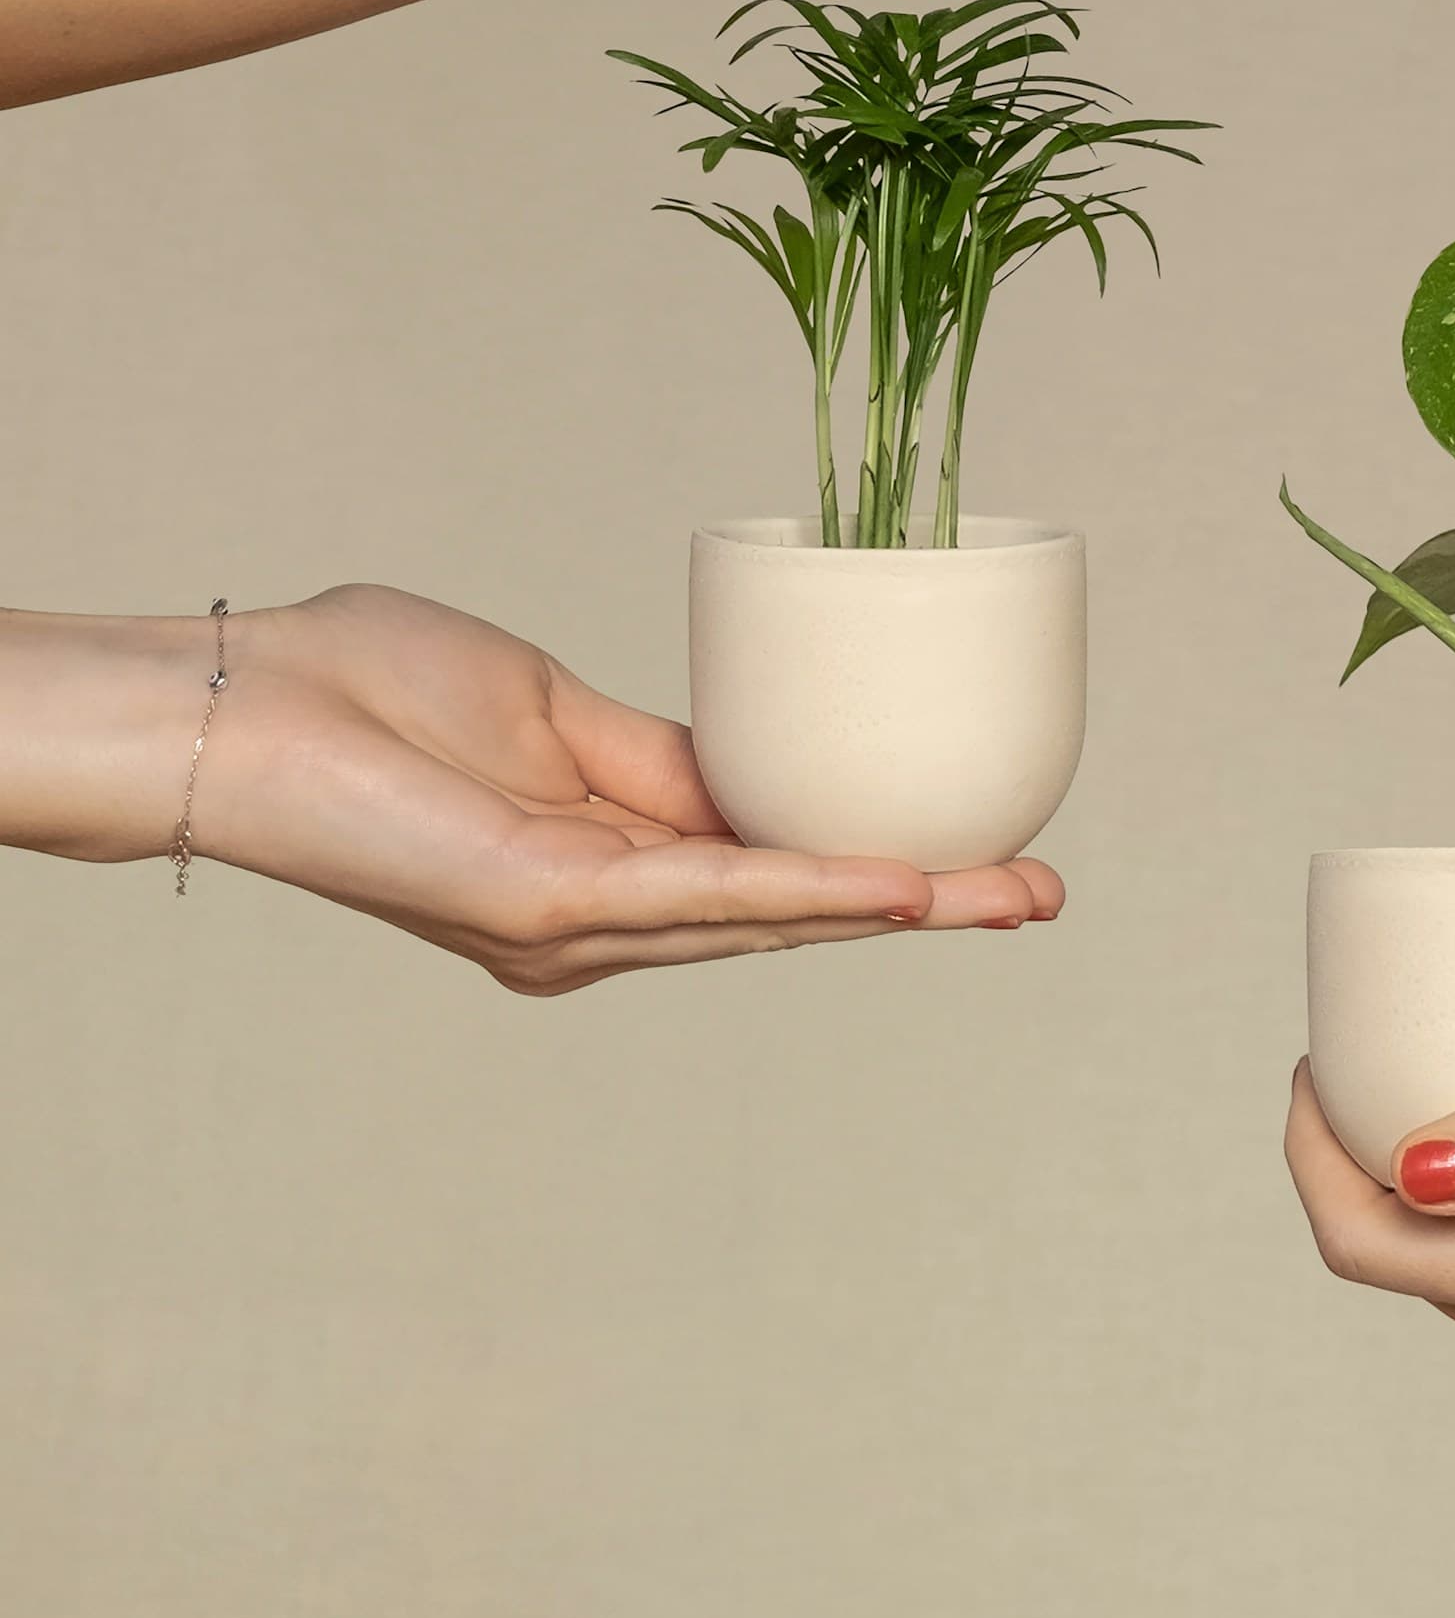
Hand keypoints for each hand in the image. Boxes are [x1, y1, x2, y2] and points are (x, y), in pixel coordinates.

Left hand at [9, 587, 1061, 991]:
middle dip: (926, 899)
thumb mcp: (548, 710)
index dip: (876, 860)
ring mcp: (577, 924)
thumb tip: (750, 763)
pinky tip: (900, 885)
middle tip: (1042, 892)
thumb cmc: (366, 694)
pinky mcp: (549, 906)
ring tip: (1012, 892)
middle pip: (792, 909)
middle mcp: (597, 921)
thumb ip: (651, 753)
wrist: (250, 708)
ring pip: (772, 910)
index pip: (764, 869)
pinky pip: (707, 893)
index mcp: (599, 868)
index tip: (978, 849)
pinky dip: (810, 887)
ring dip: (904, 901)